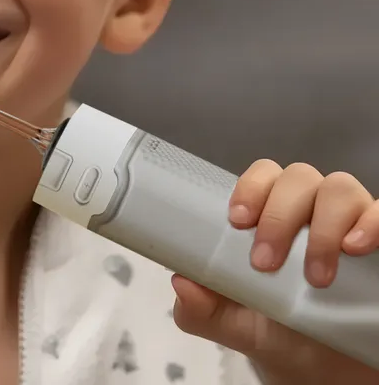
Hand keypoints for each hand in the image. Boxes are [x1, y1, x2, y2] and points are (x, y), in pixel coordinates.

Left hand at [170, 160, 378, 384]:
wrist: (327, 371)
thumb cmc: (281, 333)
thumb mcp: (236, 325)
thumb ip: (203, 309)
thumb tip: (182, 283)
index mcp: (273, 216)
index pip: (262, 177)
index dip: (250, 188)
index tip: (238, 221)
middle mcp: (313, 209)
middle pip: (297, 178)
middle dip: (278, 215)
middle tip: (266, 263)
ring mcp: (351, 222)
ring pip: (340, 188)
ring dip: (324, 226)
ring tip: (317, 273)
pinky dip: (372, 221)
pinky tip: (358, 246)